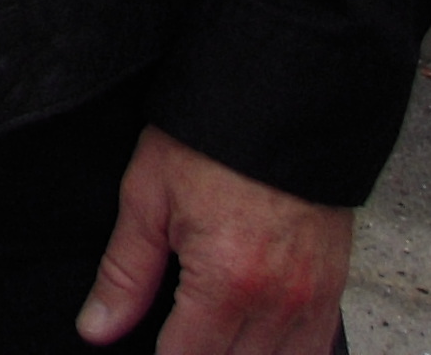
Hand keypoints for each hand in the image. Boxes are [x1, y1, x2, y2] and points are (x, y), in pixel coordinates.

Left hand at [78, 126, 353, 352]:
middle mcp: (277, 302)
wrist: (282, 101)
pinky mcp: (334, 288)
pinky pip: (314, 347)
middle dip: (198, 354)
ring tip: (211, 334)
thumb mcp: (148, 197)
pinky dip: (284, 350)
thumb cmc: (210, 141)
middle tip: (176, 330)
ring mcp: (312, 298)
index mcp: (225, 282)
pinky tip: (254, 337)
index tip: (148, 344)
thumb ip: (124, 273)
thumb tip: (96, 329)